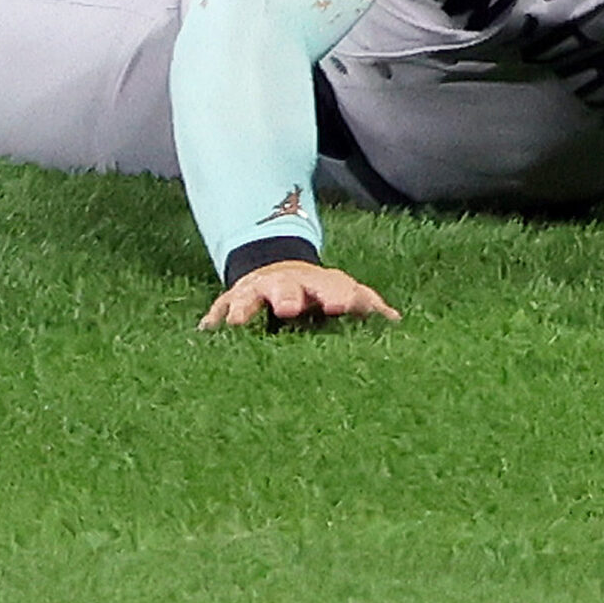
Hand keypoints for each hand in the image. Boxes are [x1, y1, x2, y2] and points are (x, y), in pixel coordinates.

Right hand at [197, 260, 402, 331]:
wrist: (277, 269)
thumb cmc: (318, 293)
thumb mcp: (343, 295)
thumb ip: (367, 305)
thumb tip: (396, 322)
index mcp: (321, 286)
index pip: (333, 289)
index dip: (339, 296)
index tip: (342, 306)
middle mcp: (289, 285)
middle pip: (289, 288)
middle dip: (289, 296)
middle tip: (289, 308)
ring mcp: (258, 291)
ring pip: (250, 298)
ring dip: (246, 309)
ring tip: (240, 324)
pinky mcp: (233, 302)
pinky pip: (221, 310)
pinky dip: (215, 320)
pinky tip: (207, 333)